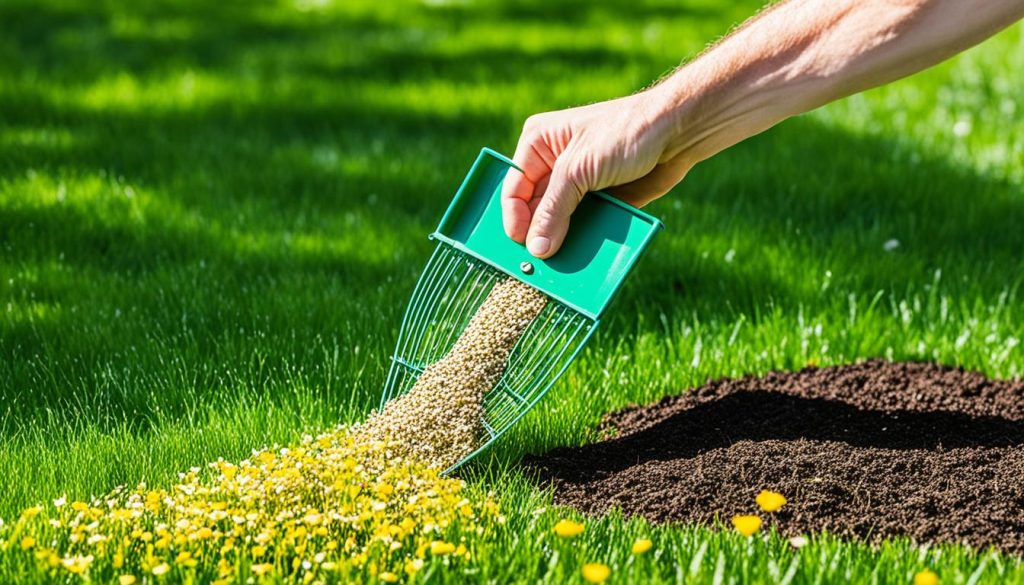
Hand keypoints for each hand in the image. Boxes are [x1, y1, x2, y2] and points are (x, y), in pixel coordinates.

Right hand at [501, 90, 691, 258]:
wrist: (677, 132)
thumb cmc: (623, 133)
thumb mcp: (578, 169)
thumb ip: (553, 210)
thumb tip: (536, 250)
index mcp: (538, 145)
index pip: (513, 190)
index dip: (514, 220)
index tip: (520, 247)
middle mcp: (554, 165)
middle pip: (535, 210)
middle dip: (538, 236)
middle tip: (537, 266)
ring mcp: (579, 185)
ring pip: (561, 223)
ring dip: (562, 243)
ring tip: (560, 268)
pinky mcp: (603, 200)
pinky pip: (587, 227)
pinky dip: (586, 243)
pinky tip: (585, 260)